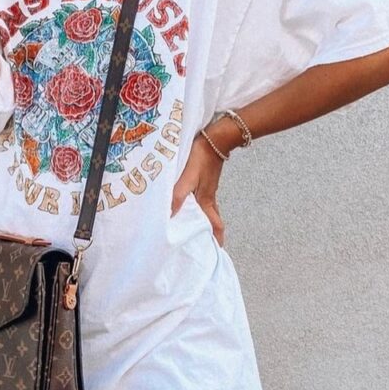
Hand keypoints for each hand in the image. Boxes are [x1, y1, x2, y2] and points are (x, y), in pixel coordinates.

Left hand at [170, 131, 226, 245]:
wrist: (215, 138)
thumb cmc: (201, 157)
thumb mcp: (188, 177)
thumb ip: (179, 195)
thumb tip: (171, 215)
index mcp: (206, 201)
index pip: (215, 225)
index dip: (217, 239)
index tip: (216, 251)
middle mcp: (208, 198)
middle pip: (211, 221)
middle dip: (209, 234)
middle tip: (202, 244)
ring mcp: (208, 189)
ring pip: (206, 211)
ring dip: (202, 221)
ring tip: (193, 230)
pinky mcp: (205, 181)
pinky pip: (202, 200)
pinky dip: (197, 207)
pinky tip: (189, 205)